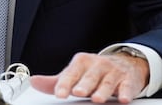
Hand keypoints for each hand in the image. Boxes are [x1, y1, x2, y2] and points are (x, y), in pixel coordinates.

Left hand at [29, 52, 148, 103]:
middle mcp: (97, 65)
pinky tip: (123, 98)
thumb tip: (34, 82)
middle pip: (90, 76)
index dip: (65, 83)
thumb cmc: (94, 71)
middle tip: (77, 92)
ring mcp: (113, 71)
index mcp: (81, 62)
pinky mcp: (127, 79)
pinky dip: (126, 92)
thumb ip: (56, 81)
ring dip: (103, 90)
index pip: (71, 73)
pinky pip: (127, 86)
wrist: (124, 63)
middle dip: (84, 84)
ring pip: (107, 81)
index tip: (59, 93)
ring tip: (97, 99)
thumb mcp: (75, 73)